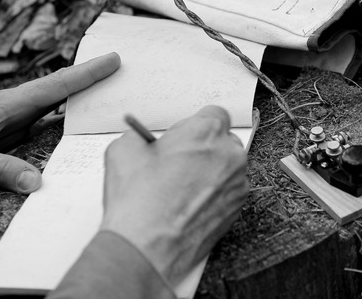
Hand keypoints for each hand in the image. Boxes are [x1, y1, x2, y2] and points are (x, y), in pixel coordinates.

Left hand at [0, 53, 120, 193]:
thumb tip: (37, 182)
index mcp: (9, 103)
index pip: (56, 85)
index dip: (86, 74)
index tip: (113, 60)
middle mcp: (16, 107)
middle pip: (62, 89)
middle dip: (91, 78)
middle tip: (122, 68)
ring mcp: (14, 119)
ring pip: (56, 104)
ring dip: (81, 97)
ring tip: (110, 92)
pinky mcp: (11, 134)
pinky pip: (46, 123)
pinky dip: (66, 119)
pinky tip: (77, 123)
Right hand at [100, 106, 247, 286]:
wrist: (146, 247)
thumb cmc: (139, 202)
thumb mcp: (124, 150)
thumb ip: (141, 136)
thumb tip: (144, 141)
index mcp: (205, 132)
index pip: (214, 114)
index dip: (195, 126)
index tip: (183, 136)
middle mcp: (228, 154)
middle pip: (222, 141)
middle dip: (204, 149)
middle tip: (179, 162)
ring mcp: (237, 183)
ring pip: (227, 168)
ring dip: (210, 173)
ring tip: (180, 188)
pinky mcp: (238, 208)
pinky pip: (228, 192)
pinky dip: (213, 195)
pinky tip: (188, 205)